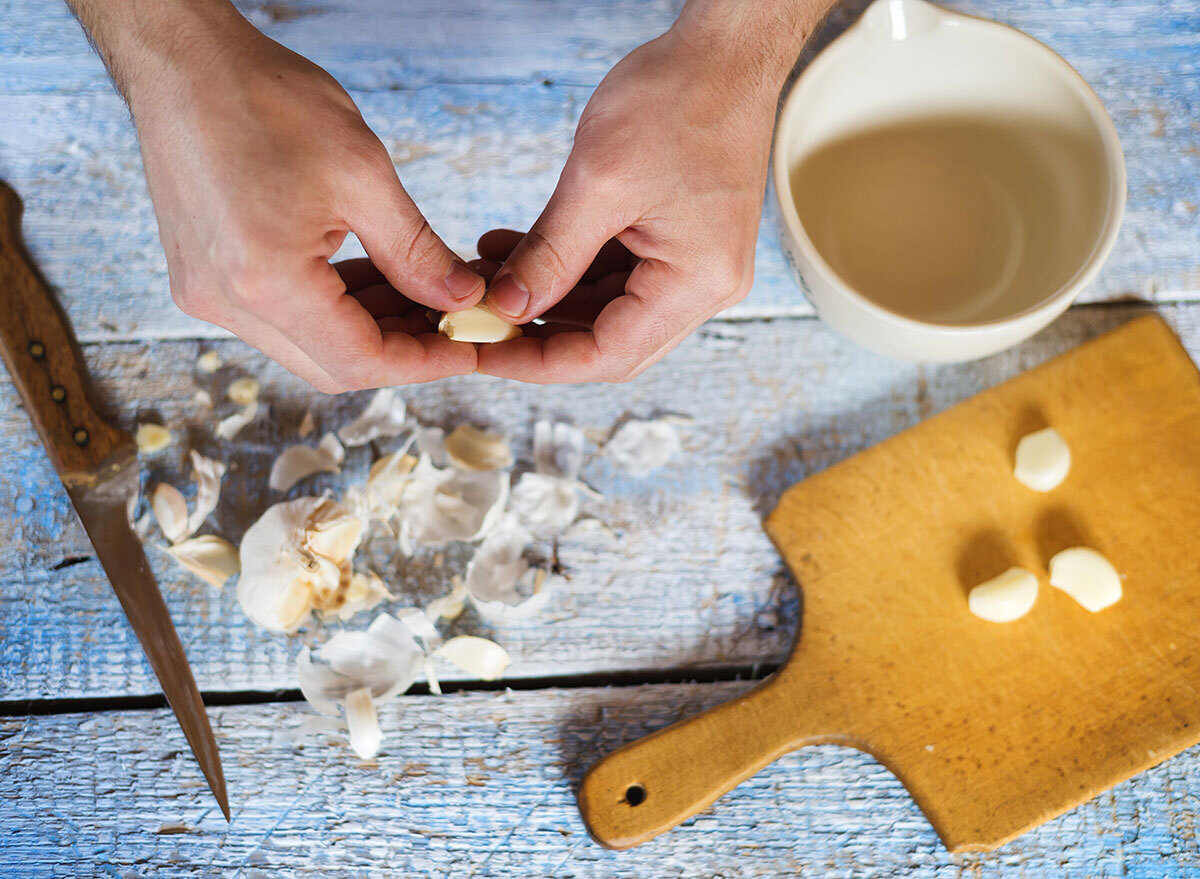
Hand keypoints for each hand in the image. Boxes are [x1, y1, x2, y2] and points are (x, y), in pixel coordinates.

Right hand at [129, 18, 481, 391]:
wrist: (182, 62)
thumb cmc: (266, 99)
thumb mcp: (362, 172)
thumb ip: (416, 251)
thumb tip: (460, 298)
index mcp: (265, 281)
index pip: (360, 360)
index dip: (424, 361)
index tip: (469, 346)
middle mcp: (226, 302)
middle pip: (332, 367)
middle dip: (400, 351)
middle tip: (452, 320)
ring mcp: (207, 294)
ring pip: (307, 347)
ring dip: (367, 330)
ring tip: (420, 294)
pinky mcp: (203, 278)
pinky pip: (279, 318)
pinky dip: (331, 309)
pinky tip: (372, 279)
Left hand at [476, 23, 784, 382]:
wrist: (724, 52)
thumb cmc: (679, 99)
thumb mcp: (598, 181)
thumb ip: (551, 254)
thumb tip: (507, 306)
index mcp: (698, 282)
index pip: (609, 353)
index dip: (541, 362)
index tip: (485, 351)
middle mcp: (706, 287)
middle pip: (611, 342)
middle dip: (540, 333)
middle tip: (479, 319)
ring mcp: (695, 267)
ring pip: (607, 311)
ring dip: (547, 297)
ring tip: (488, 271)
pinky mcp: (680, 245)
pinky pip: (616, 276)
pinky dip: (567, 269)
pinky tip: (518, 249)